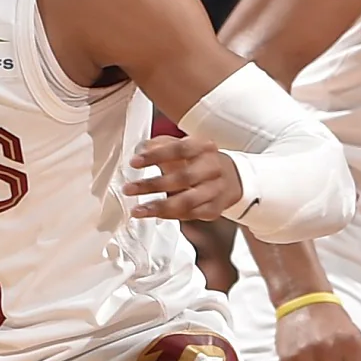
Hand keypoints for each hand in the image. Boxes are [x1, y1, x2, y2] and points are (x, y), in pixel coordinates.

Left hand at [125, 136, 241, 221]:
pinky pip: (191, 214)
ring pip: (188, 201)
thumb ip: (159, 145)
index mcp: (204, 147)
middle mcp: (213, 168)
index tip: (134, 162)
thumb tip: (140, 151)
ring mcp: (217, 190)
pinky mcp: (215, 208)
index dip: (155, 155)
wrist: (231, 177)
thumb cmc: (198, 160)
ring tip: (137, 211)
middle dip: (152, 185)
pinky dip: (171, 215)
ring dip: (160, 207)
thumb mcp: (181, 146)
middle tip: (128, 189)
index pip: (179, 149)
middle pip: (183, 177)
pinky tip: (154, 214)